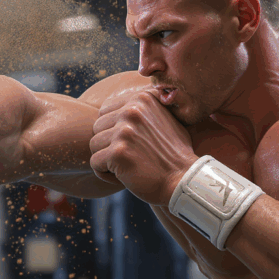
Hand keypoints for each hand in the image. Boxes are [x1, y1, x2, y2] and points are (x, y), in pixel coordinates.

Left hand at [89, 90, 197, 204]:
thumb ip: (142, 108)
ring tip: (128, 165)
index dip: (113, 130)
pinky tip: (125, 175)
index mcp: (141, 99)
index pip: (104, 111)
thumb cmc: (173, 153)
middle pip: (97, 127)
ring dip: (106, 159)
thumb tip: (114, 103)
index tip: (132, 143)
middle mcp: (132, 110)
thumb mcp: (164, 118)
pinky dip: (105, 174)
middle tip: (130, 156)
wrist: (184, 180)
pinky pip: (94, 163)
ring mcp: (124, 131)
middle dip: (108, 144)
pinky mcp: (118, 153)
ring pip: (94, 144)